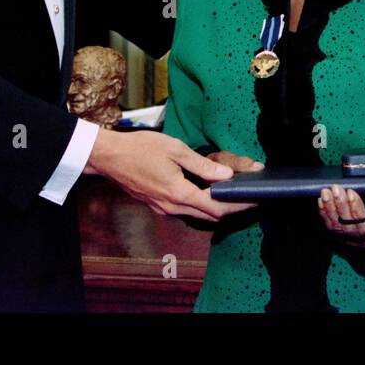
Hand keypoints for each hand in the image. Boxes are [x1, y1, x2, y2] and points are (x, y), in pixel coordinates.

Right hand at [84, 129, 254, 220]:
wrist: (109, 157)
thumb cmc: (140, 148)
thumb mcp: (174, 149)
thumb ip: (202, 165)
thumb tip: (226, 177)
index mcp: (178, 193)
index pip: (216, 207)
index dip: (238, 205)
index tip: (255, 199)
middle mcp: (171, 206)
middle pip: (209, 216)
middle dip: (232, 209)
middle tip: (250, 197)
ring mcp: (163, 208)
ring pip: (197, 214)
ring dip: (217, 208)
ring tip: (235, 194)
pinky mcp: (157, 205)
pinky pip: (185, 210)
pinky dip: (201, 205)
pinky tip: (209, 192)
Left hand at [318, 185, 364, 247]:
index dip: (356, 208)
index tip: (351, 193)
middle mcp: (363, 239)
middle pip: (348, 224)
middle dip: (341, 205)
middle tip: (336, 189)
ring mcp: (350, 238)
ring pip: (337, 225)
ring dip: (330, 207)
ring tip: (326, 192)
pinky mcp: (340, 235)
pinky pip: (330, 225)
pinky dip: (324, 212)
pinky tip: (321, 200)